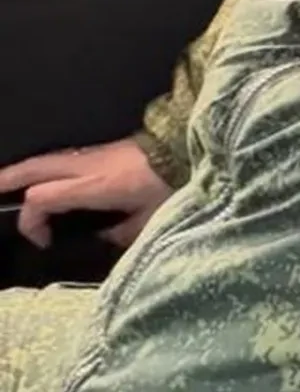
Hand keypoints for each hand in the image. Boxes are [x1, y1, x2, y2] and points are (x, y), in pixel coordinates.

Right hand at [0, 138, 172, 248]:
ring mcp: (95, 155)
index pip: (43, 197)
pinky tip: (39, 176)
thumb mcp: (147, 220)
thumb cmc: (172, 185)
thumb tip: (98, 240)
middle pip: (36, 168)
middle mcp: (88, 167)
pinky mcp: (103, 150)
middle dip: (8, 180)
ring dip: (23, 172)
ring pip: (47, 160)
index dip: (33, 221)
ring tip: (3, 184)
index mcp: (96, 186)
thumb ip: (118, 234)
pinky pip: (63, 158)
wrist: (188, 150)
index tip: (45, 241)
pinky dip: (43, 167)